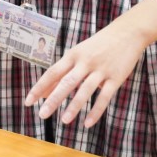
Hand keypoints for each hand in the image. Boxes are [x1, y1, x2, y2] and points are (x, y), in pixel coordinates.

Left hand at [23, 20, 144, 127]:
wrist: (127, 33)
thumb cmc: (98, 45)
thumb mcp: (78, 54)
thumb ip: (62, 72)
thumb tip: (44, 92)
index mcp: (73, 55)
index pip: (52, 72)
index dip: (40, 87)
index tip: (28, 102)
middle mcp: (85, 62)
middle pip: (66, 82)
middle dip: (53, 99)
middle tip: (42, 115)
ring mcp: (101, 70)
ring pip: (85, 90)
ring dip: (74, 106)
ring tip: (64, 121)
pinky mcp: (116, 78)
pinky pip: (104, 97)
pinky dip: (96, 111)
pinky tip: (87, 123)